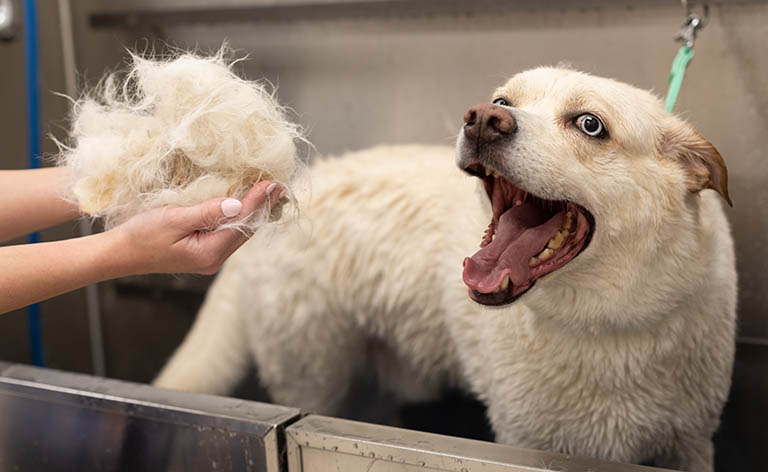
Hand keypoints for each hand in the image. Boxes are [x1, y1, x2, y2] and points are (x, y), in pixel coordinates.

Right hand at [111, 180, 282, 274]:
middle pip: (247, 230)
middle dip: (263, 206)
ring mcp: (210, 257)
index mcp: (209, 253)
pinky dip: (240, 216)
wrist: (119, 253)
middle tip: (280, 185)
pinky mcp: (204, 252)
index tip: (271, 183)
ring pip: (240, 232)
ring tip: (270, 192)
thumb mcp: (173, 219)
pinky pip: (229, 232)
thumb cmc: (141, 235)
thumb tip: (235, 204)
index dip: (257, 201)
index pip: (241, 223)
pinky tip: (247, 204)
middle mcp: (215, 259)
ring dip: (254, 211)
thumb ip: (206, 212)